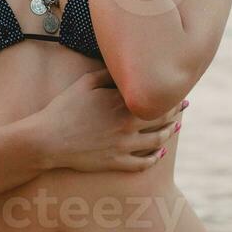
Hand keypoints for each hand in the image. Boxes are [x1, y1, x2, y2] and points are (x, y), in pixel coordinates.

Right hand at [35, 67, 187, 172]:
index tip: (176, 90)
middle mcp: (127, 126)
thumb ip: (106, 74)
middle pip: (162, 119)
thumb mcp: (84, 84)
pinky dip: (154, 158)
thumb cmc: (63, 108)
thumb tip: (123, 68)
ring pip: (157, 142)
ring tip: (175, 128)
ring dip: (169, 134)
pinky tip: (159, 154)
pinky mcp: (115, 163)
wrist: (47, 139)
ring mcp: (122, 146)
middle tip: (185, 106)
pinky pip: (142, 163)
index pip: (155, 99)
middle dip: (176, 112)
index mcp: (121, 105)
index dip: (169, 95)